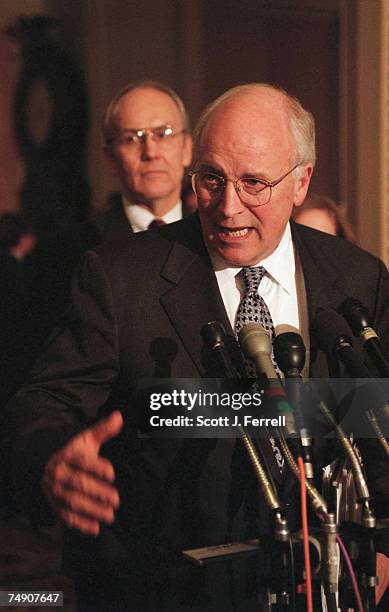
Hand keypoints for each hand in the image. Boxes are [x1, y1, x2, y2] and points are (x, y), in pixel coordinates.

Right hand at [41, 410, 122, 535]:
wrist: (50, 468)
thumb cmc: (75, 453)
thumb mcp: (87, 440)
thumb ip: (103, 430)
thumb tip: (119, 416)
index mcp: (68, 456)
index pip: (82, 462)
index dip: (97, 468)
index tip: (112, 474)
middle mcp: (59, 473)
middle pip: (78, 484)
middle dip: (97, 492)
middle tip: (116, 499)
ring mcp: (55, 491)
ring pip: (72, 502)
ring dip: (91, 510)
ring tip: (110, 515)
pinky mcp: (55, 506)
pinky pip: (65, 517)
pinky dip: (80, 524)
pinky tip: (95, 528)